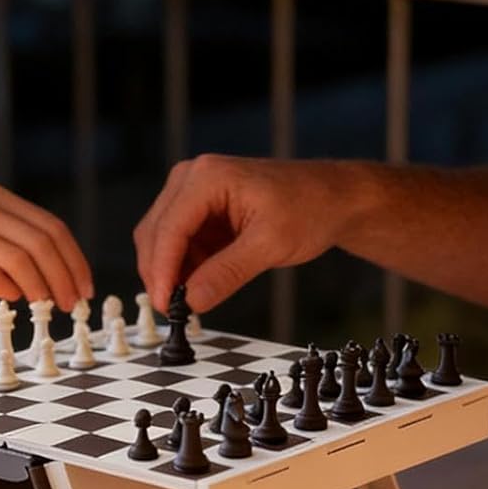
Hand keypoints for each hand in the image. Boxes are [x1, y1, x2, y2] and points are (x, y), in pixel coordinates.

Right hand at [0, 184, 91, 307]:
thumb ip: (3, 235)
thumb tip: (47, 268)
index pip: (50, 226)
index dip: (74, 258)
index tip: (84, 285)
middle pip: (42, 242)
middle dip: (65, 276)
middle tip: (73, 303)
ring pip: (21, 259)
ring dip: (43, 287)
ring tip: (50, 307)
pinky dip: (10, 290)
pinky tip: (15, 300)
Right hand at [134, 155, 352, 312]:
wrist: (332, 199)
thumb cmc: (309, 208)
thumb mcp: (270, 244)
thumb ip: (227, 273)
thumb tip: (192, 301)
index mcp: (207, 177)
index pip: (169, 228)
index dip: (162, 270)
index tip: (165, 304)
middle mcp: (192, 178)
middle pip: (155, 232)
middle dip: (161, 274)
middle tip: (175, 312)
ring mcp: (194, 193)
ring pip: (161, 240)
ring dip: (171, 272)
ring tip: (192, 301)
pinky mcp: (200, 211)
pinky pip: (178, 244)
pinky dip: (183, 267)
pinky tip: (199, 285)